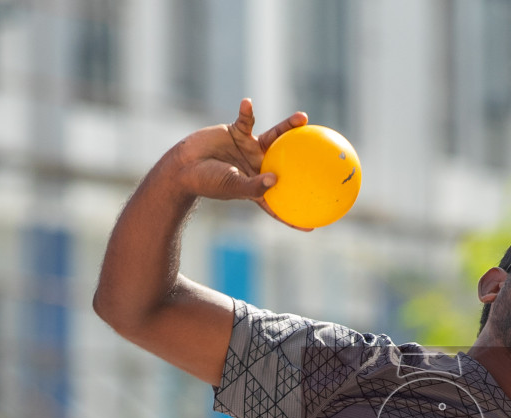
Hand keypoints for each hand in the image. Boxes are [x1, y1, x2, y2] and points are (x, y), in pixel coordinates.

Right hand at [168, 99, 307, 224]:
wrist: (183, 167)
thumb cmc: (207, 182)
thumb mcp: (232, 186)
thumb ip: (254, 185)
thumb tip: (276, 180)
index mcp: (258, 185)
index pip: (281, 202)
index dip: (296, 213)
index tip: (317, 223)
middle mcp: (257, 166)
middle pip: (288, 162)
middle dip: (306, 159)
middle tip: (326, 153)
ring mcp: (248, 148)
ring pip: (275, 136)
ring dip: (288, 126)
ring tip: (303, 117)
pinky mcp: (236, 133)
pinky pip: (246, 119)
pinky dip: (246, 111)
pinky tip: (248, 102)